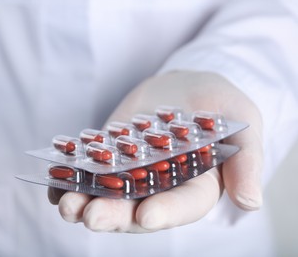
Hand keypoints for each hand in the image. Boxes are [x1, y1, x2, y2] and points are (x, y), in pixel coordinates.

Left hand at [48, 70, 262, 232]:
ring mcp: (132, 174)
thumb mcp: (242, 123)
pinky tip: (55, 183)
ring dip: (85, 202)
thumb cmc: (219, 104)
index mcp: (196, 185)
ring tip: (66, 204)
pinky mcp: (110, 159)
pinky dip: (71, 180)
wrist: (184, 89)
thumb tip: (250, 202)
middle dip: (114, 215)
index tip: (146, 216)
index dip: (166, 212)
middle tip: (91, 216)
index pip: (183, 205)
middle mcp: (160, 187)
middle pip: (137, 208)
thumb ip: (246, 161)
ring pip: (108, 196)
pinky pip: (90, 174)